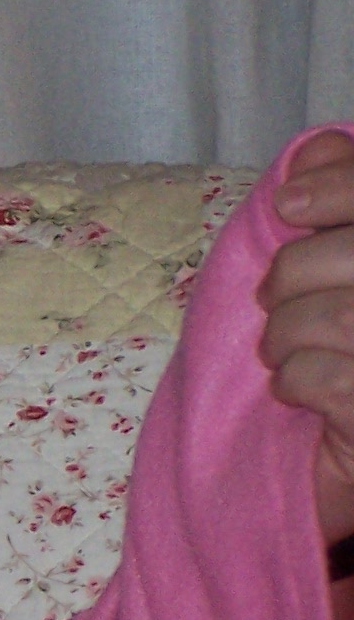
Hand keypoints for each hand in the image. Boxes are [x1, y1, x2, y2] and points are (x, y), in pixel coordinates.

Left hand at [260, 130, 353, 543]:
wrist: (345, 468)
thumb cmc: (347, 353)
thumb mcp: (339, 275)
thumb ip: (341, 206)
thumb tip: (311, 150)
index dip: (342, 187)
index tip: (287, 206)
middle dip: (294, 274)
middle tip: (272, 301)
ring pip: (341, 319)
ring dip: (287, 335)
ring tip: (283, 352)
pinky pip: (331, 381)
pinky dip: (296, 382)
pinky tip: (301, 393)